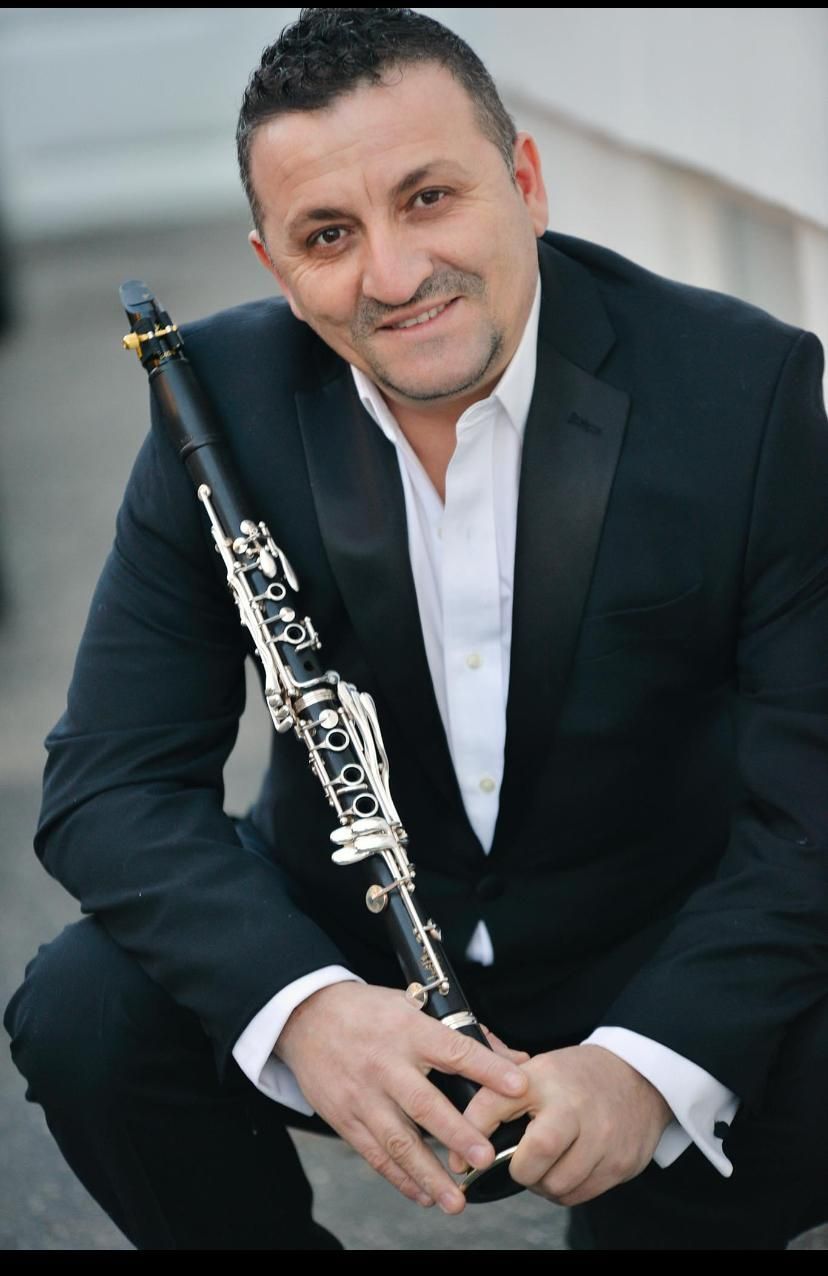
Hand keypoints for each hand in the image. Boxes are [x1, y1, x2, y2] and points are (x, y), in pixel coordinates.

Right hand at [274, 982, 528, 1212]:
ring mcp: (363, 1095)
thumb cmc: (369, 1011)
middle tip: (486, 1158)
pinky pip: (374, 1155)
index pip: (453, 1050)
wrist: (306, 1016)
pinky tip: (423, 1195)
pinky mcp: (344, 1118)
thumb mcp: (413, 1007)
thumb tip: (516, 1059)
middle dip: (457, 1134)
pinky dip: (400, 1178)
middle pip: (424, 1104)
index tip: (519, 1085)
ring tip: (457, 1200)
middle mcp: (386, 1065)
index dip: (486, 1068)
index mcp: (408, 1031)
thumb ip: (465, 1035)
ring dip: (429, 1173)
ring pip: (398, 1141)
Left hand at [449, 1043, 672, 1205]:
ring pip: (557, 1182)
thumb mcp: (541, 1067)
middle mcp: (573, 1106)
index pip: (495, 1102)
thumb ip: (502, 1084)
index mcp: (544, 1077)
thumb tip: (456, 1104)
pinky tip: (564, 1170)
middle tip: (514, 1166)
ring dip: (541, 1184)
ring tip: (542, 1167)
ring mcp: (601, 1136)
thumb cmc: (578, 1076)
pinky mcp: (619, 1162)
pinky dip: (564, 1190)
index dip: (469, 1131)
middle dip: (518, 1170)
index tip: (459, 1158)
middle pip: (535, 1153)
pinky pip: (579, 1194)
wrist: (640, 1077)